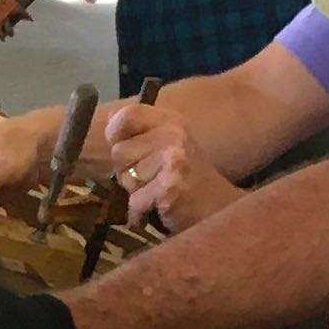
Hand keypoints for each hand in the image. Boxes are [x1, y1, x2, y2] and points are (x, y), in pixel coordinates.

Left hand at [102, 97, 243, 231]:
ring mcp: (173, 160)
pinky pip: (135, 201)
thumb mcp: (170, 145)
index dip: (115, 133)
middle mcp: (173, 135)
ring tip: (158, 194)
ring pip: (126, 178)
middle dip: (127, 171)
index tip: (122, 146)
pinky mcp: (170, 188)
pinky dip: (140, 213)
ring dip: (136, 193)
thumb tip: (109, 123)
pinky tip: (158, 210)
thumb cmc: (190, 180)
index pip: (126, 115)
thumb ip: (141, 133)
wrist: (220, 212)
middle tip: (151, 180)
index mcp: (171, 120)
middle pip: (119, 151)